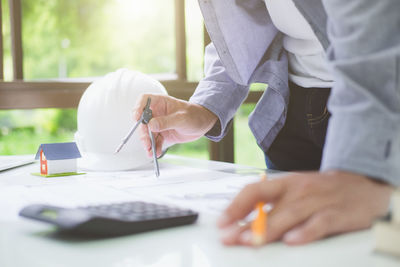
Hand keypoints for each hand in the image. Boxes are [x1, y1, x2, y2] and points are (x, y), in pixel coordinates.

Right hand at [133, 94, 217, 156]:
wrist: (203, 124)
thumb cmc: (194, 115)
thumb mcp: (181, 118)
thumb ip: (166, 122)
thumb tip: (151, 125)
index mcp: (160, 102)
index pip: (144, 100)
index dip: (138, 107)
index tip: (137, 118)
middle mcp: (157, 113)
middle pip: (143, 121)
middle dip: (143, 133)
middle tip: (146, 142)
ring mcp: (158, 124)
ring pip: (147, 133)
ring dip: (147, 143)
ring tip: (150, 151)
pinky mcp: (162, 134)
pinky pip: (155, 142)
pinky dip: (154, 148)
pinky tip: (156, 153)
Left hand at [218, 171, 393, 245]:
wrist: (364, 184)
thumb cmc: (324, 189)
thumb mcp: (296, 189)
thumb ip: (274, 204)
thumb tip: (246, 220)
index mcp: (286, 183)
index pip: (254, 191)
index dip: (236, 206)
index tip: (222, 221)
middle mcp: (299, 191)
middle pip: (268, 208)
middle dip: (245, 225)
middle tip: (229, 238)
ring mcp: (317, 202)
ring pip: (289, 216)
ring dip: (268, 230)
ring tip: (250, 242)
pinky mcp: (337, 215)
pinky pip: (319, 224)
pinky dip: (305, 232)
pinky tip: (292, 241)